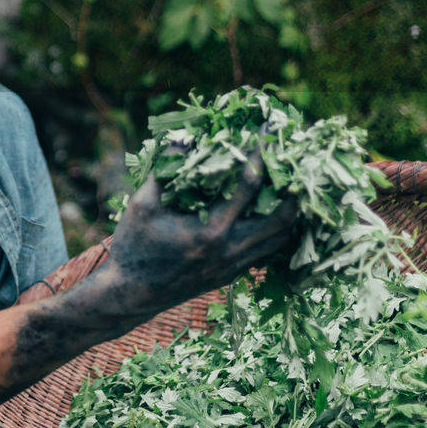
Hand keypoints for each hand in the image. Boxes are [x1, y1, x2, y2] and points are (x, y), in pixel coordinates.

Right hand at [90, 154, 296, 323]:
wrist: (130, 292)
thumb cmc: (133, 245)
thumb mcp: (142, 203)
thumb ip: (166, 170)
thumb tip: (185, 138)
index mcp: (210, 231)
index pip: (248, 187)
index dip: (260, 157)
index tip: (269, 135)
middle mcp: (229, 251)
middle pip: (281, 219)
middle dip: (293, 188)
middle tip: (295, 162)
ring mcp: (233, 266)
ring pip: (279, 240)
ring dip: (290, 213)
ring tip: (291, 186)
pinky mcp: (232, 274)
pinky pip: (266, 252)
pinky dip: (276, 232)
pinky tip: (272, 214)